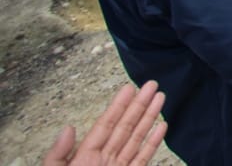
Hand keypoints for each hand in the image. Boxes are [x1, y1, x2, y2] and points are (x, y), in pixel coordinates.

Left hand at [42, 81, 166, 165]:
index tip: (129, 88)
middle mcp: (104, 161)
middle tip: (152, 84)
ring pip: (137, 139)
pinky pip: (143, 158)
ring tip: (161, 99)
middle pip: (125, 128)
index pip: (105, 126)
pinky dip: (153, 143)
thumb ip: (58, 155)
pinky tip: (162, 128)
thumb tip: (69, 127)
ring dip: (149, 119)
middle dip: (139, 106)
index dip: (118, 106)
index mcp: (84, 158)